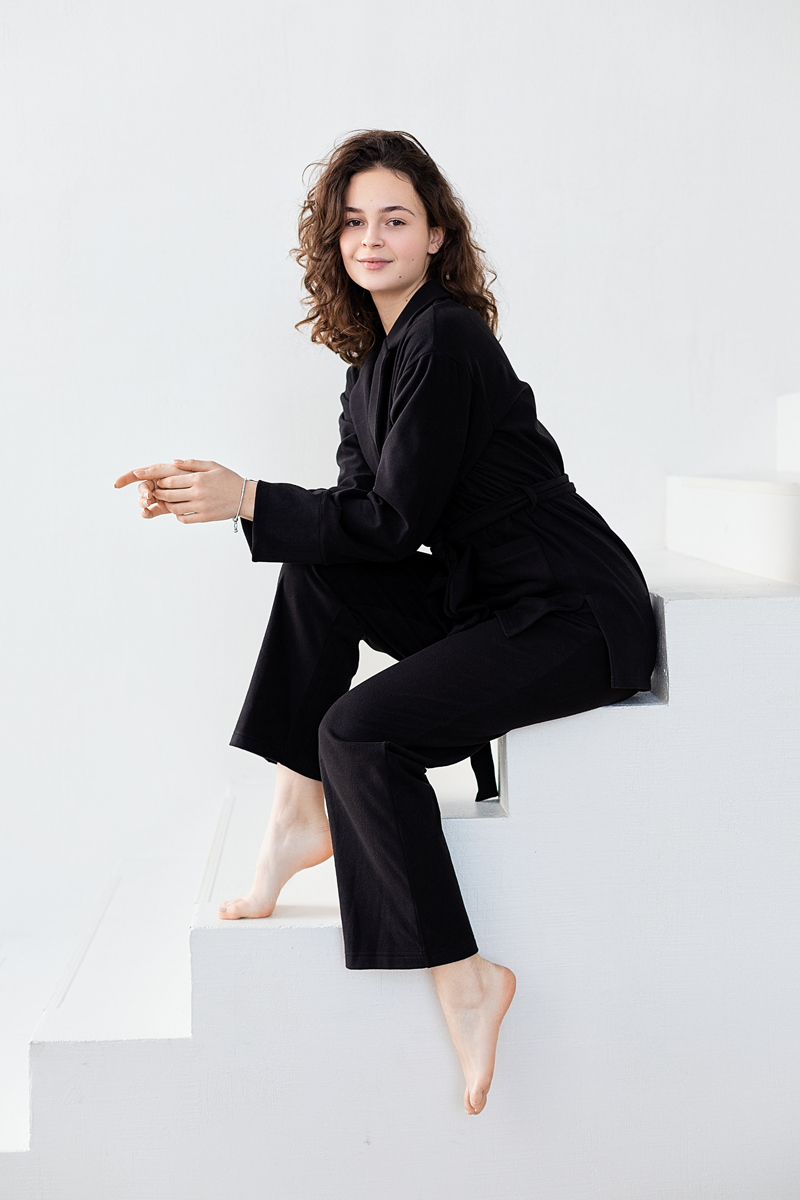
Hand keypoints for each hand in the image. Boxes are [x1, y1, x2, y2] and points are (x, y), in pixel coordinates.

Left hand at [114, 459, 253, 523]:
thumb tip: (173, 462)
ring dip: (167, 505)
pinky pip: (184, 519)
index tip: (157, 481)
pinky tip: (179, 511)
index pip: (170, 481)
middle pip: (168, 495)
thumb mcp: (212, 466)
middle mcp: (197, 493)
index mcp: (198, 479)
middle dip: (158, 494)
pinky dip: (178, 516)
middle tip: (155, 492)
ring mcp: (200, 507)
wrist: (245, 497)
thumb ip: (191, 463)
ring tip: (166, 502)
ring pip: (174, 508)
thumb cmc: (228, 480)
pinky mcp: (204, 518)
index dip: (160, 481)